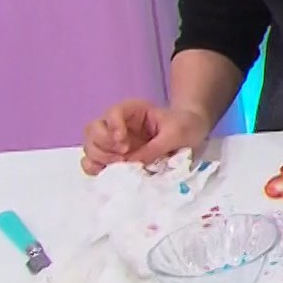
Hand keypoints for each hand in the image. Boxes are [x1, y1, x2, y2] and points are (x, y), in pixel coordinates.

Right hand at [80, 100, 210, 175]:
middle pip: (93, 129)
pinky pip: (92, 163)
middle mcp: (118, 124)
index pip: (112, 113)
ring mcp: (113, 142)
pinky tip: (109, 173)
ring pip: (90, 146)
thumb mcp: (176, 133)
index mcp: (133, 110)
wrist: (193, 134)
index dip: (113, 127)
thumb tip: (131, 163)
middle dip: (104, 145)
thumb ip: (154, 147)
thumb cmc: (186, 126)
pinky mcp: (114, 157)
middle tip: (123, 156)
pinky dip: (95, 169)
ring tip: (121, 165)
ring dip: (99, 158)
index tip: (124, 143)